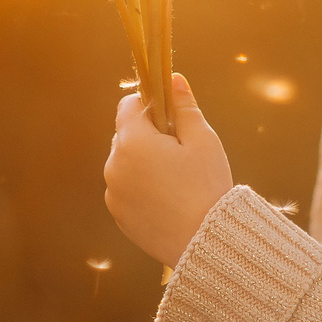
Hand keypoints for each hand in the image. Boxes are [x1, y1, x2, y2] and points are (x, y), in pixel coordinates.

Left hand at [105, 75, 234, 266]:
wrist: (205, 243)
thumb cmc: (207, 187)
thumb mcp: (202, 140)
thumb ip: (184, 107)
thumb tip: (174, 78)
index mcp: (132, 141)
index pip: (128, 105)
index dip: (150, 105)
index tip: (171, 118)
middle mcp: (114, 165)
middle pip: (126, 135)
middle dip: (148, 136)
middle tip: (181, 153)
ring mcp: (114, 192)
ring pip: (126, 163)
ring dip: (143, 163)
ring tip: (177, 181)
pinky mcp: (118, 215)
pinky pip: (126, 189)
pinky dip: (141, 188)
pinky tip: (169, 200)